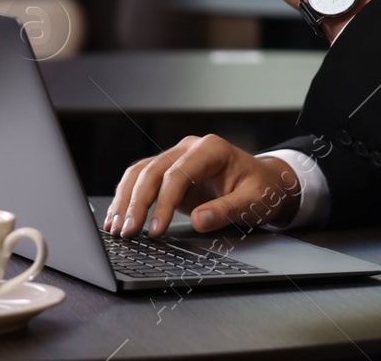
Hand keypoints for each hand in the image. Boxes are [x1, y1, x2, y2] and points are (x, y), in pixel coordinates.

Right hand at [104, 134, 300, 237]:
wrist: (264, 182)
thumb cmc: (261, 189)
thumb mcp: (253, 201)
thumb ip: (227, 210)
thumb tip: (199, 220)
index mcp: (212, 149)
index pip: (178, 173)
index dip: (164, 202)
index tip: (156, 229)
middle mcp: (190, 148)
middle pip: (153, 171)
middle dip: (137, 203)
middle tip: (128, 233)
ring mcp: (177, 158)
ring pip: (140, 173)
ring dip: (125, 200)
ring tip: (115, 229)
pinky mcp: (168, 172)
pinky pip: (140, 181)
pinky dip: (126, 198)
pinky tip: (116, 218)